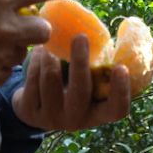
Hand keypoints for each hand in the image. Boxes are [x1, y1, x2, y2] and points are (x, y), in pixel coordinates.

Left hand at [11, 34, 131, 131]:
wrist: (36, 108)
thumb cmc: (72, 87)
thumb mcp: (89, 85)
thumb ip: (100, 69)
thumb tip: (121, 32)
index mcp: (98, 114)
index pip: (117, 109)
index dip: (121, 91)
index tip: (121, 67)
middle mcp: (76, 120)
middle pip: (80, 90)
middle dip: (80, 60)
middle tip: (80, 36)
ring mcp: (52, 118)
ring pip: (51, 78)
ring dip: (51, 55)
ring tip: (51, 43)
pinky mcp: (30, 112)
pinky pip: (33, 78)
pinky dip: (37, 59)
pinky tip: (40, 52)